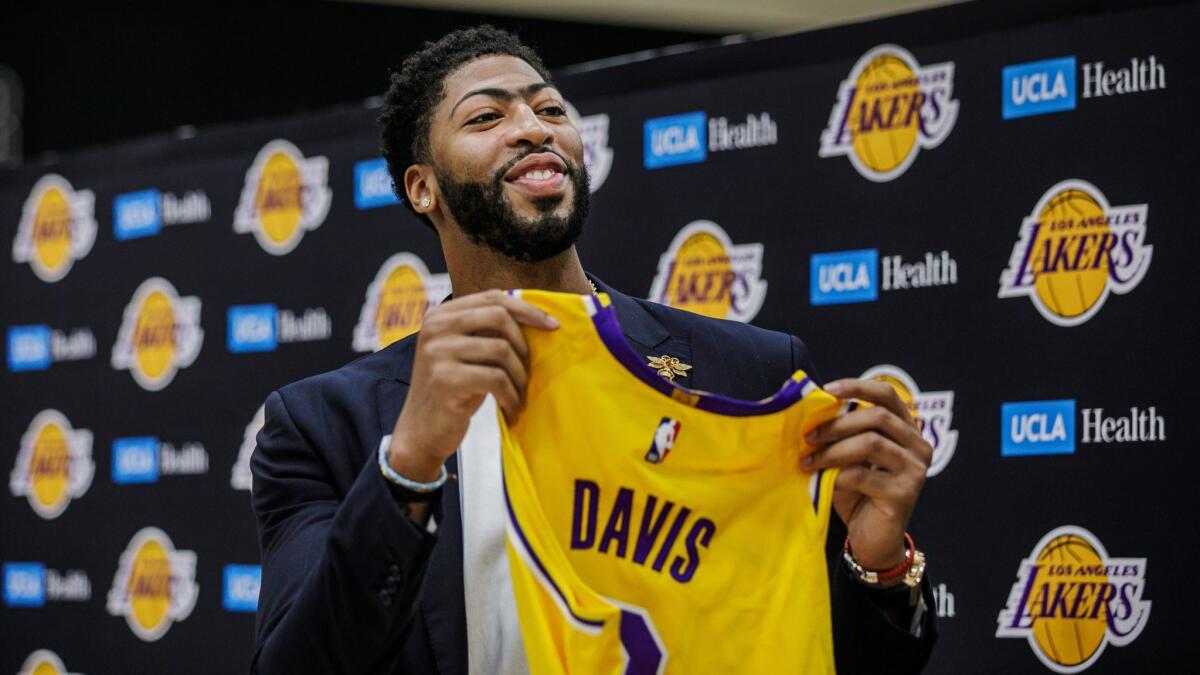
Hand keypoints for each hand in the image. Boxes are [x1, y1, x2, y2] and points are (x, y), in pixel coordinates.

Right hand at [386, 290, 558, 481]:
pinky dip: (511, 395)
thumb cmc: (452, 391)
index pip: (492, 297)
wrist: (421, 431)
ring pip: (501, 349)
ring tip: (519, 392)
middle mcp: (435, 327)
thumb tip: (536, 315)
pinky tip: (511, 407)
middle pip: (499, 317)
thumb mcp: (465, 353)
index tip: (552, 326)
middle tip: (528, 369)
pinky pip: (496, 379)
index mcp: (440, 314)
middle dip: (523, 344)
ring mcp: (437, 352)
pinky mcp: (445, 379)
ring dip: (519, 375)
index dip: (527, 309)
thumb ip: (486, 331)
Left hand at [803, 378, 931, 583]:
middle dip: (837, 424)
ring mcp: (915, 470)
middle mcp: (918, 446)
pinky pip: (863, 475)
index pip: (887, 394)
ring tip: (809, 461)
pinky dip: (837, 476)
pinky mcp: (904, 494)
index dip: (857, 386)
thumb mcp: (850, 457)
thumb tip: (813, 410)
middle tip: (808, 437)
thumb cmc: (858, 494)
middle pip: (877, 417)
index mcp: (906, 430)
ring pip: (871, 443)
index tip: (827, 390)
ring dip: (833, 450)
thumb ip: (844, 434)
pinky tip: (825, 483)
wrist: (872, 540)